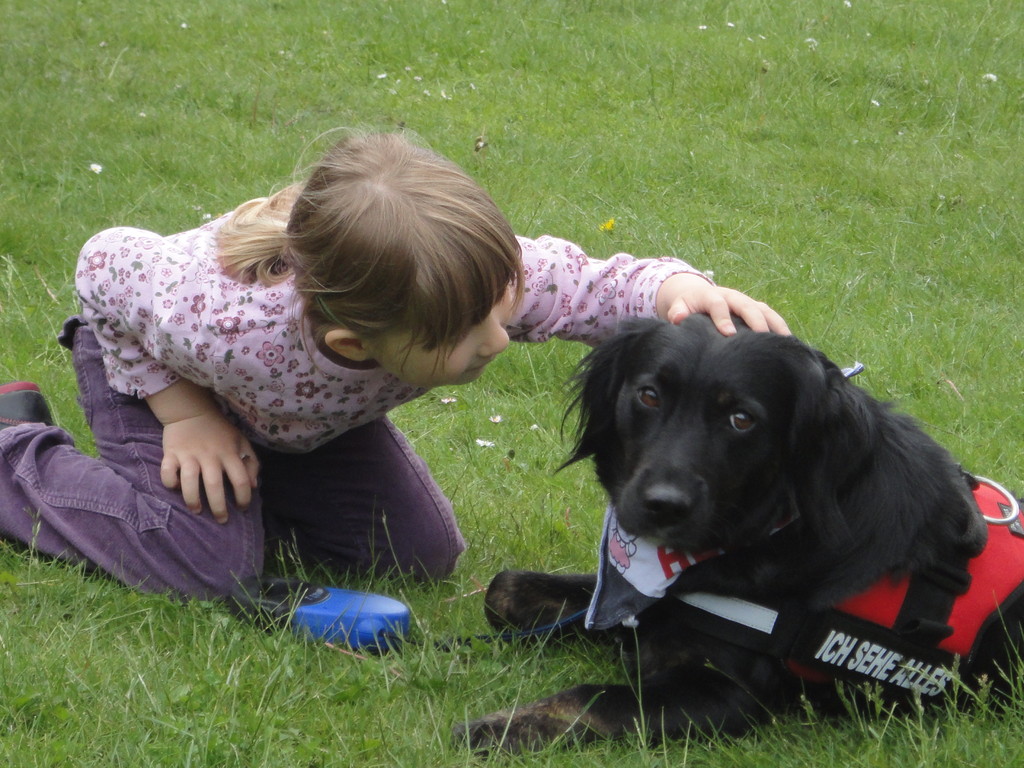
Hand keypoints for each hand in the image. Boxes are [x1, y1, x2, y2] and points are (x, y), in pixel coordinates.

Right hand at [146, 380, 259, 522]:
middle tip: (221, 520)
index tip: (242, 507)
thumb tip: (253, 486)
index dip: (244, 497)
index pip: (241, 480)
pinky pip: (167, 472)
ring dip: (193, 500)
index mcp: (229, 453)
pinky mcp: (171, 453)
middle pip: (214, 486)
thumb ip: (251, 463)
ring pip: (189, 482)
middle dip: (219, 507)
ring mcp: (189, 455)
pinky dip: (170, 483)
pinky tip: (175, 488)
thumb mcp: (241, 441)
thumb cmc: (220, 431)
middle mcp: (210, 455)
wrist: (192, 411)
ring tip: (197, 511)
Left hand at [656, 273, 789, 335]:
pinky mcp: (757, 310)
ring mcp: (747, 303)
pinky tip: (789, 345)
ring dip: (775, 325)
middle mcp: (733, 297)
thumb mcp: (679, 305)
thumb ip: (677, 311)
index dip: (723, 318)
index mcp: (712, 296)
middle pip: (748, 307)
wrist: (699, 295)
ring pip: (765, 311)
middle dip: (756, 322)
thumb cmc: (688, 306)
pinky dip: (780, 329)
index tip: (728, 334)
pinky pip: (772, 318)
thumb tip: (677, 318)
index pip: (719, 305)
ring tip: (784, 343)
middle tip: (762, 339)